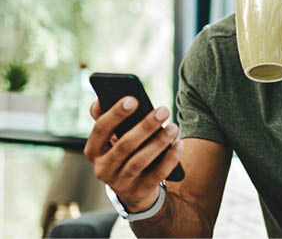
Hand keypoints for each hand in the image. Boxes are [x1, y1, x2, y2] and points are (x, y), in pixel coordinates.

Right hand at [84, 97, 183, 211]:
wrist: (134, 190)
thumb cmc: (124, 154)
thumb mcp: (112, 139)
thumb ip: (107, 119)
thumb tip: (100, 100)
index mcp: (93, 150)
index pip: (100, 129)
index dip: (115, 114)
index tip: (133, 99)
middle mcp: (102, 168)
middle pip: (124, 145)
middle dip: (145, 126)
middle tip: (163, 110)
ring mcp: (120, 183)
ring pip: (140, 161)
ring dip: (159, 142)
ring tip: (174, 127)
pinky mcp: (139, 191)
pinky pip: (156, 174)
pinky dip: (169, 159)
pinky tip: (179, 144)